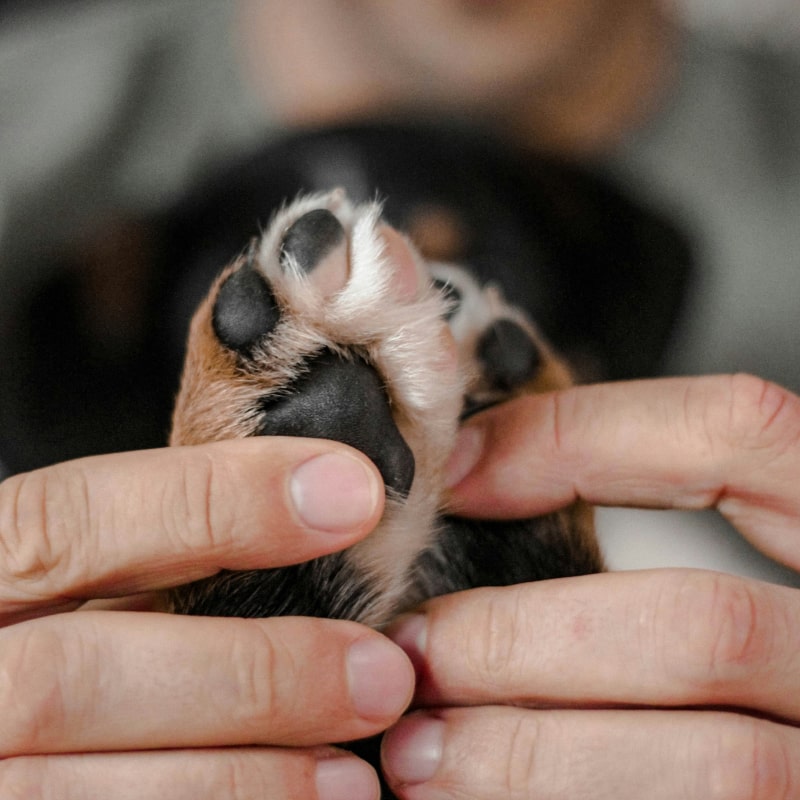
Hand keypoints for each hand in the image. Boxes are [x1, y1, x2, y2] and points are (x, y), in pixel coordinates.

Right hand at [0, 438, 413, 799]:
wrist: (1, 722)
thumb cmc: (51, 638)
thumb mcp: (77, 583)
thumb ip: (150, 559)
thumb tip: (308, 512)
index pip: (71, 518)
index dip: (216, 499)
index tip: (351, 493)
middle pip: (71, 676)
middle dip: (247, 674)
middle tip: (379, 674)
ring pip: (70, 790)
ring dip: (239, 781)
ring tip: (353, 778)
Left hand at [381, 374, 799, 798]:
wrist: (782, 757)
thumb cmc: (746, 658)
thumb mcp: (739, 561)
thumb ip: (646, 513)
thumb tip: (478, 477)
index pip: (736, 431)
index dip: (582, 436)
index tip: (457, 475)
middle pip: (703, 627)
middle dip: (525, 638)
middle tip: (413, 649)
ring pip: (716, 765)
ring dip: (533, 756)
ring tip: (418, 751)